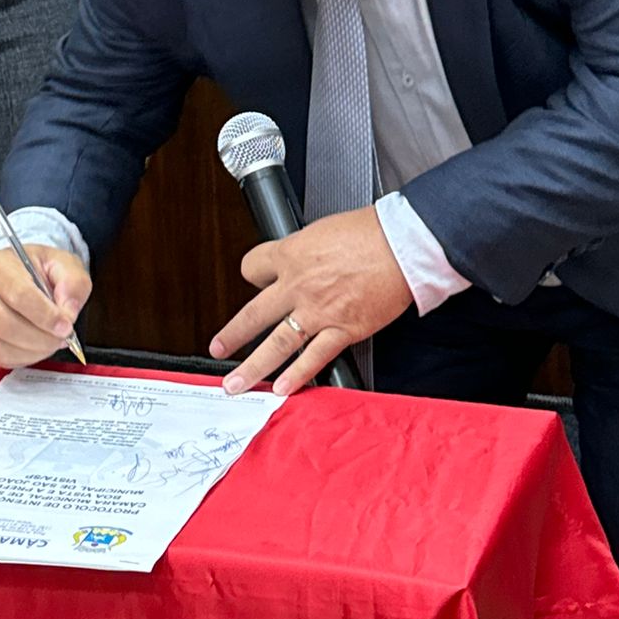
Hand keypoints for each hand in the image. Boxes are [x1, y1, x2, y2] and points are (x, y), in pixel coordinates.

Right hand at [0, 246, 91, 367]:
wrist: (23, 273)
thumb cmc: (40, 269)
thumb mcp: (65, 264)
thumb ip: (72, 284)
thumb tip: (67, 313)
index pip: (18, 294)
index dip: (44, 315)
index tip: (65, 326)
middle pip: (5, 323)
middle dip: (40, 337)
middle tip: (62, 337)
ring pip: (0, 344)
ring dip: (33, 350)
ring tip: (52, 342)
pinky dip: (23, 358)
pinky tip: (37, 347)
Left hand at [209, 208, 413, 396]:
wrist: (401, 243)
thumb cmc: (370, 231)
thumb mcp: (322, 230)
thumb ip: (305, 251)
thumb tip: (300, 260)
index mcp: (291, 254)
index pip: (252, 268)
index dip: (253, 275)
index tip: (256, 283)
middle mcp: (297, 285)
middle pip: (252, 315)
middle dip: (231, 336)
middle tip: (218, 349)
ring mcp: (318, 311)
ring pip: (275, 344)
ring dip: (252, 368)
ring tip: (236, 383)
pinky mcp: (342, 330)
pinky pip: (313, 358)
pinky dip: (296, 376)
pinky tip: (282, 388)